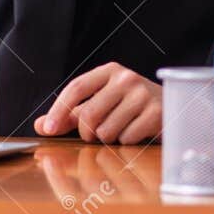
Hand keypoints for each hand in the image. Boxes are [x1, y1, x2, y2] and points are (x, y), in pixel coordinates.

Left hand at [35, 63, 160, 144]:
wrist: (173, 108)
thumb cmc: (130, 107)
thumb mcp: (102, 102)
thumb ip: (71, 114)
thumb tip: (40, 125)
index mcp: (110, 71)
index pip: (76, 88)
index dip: (58, 110)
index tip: (48, 130)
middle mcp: (126, 79)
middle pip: (88, 115)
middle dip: (87, 132)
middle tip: (95, 134)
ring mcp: (143, 95)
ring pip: (106, 131)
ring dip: (108, 139)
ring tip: (120, 130)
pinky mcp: (156, 113)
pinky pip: (126, 138)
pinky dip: (126, 142)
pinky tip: (136, 133)